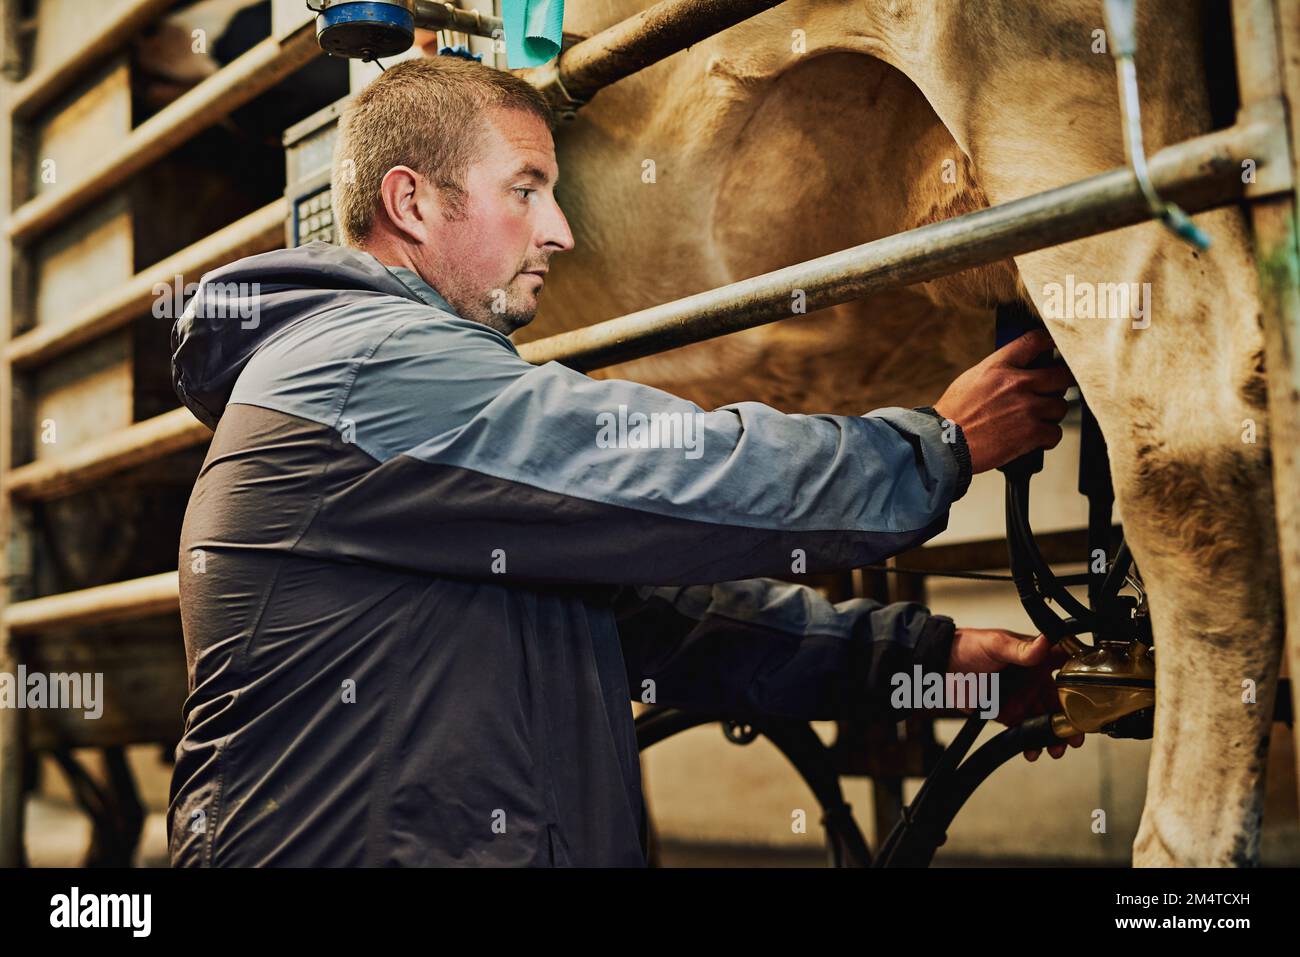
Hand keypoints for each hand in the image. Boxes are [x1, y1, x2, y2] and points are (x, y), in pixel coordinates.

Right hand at [933, 330, 1074, 472]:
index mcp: (998, 367)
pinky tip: (1033, 439)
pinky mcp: (1031, 432)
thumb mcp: (971, 380)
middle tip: (1053, 391)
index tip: (1056, 347)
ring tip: (1034, 420)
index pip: (1035, 341)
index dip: (1051, 342)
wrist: (944, 444)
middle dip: (1060, 384)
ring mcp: (1026, 408)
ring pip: (1060, 406)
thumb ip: (999, 372)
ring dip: (1051, 415)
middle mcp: (1016, 383)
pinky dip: (1047, 438)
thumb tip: (1022, 370)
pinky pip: (1055, 432)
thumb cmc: (953, 415)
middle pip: (1061, 375)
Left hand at [947, 627, 1084, 760]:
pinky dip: (1031, 743)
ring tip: (1056, 748)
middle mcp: (1032, 679)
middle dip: (1071, 720)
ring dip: (1053, 735)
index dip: (1083, 681)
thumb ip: (1022, 649)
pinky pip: (1025, 731)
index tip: (1094, 697)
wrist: (939, 667)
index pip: (1067, 668)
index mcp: (1036, 658)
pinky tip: (1033, 751)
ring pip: (1046, 720)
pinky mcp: (1008, 713)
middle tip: (1076, 735)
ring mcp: (1022, 697)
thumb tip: (1046, 641)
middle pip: (1062, 702)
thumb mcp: (996, 644)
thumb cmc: (968, 646)